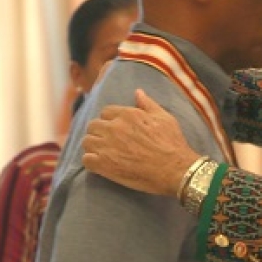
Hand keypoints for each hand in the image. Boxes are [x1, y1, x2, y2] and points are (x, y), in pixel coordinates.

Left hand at [82, 89, 198, 194]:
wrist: (175, 170)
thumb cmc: (172, 144)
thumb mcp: (164, 118)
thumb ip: (148, 104)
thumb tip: (137, 92)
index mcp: (128, 115)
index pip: (106, 112)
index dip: (110, 121)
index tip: (116, 130)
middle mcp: (114, 128)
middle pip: (93, 125)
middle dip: (99, 132)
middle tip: (108, 142)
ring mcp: (107, 146)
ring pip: (86, 141)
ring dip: (93, 146)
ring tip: (103, 153)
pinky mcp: (104, 165)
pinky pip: (86, 160)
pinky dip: (92, 162)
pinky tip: (101, 165)